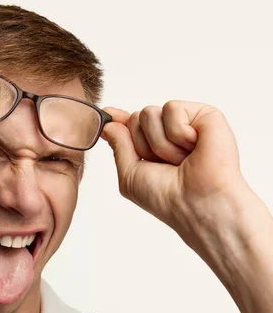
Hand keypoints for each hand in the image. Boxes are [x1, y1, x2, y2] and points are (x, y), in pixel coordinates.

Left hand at [100, 100, 249, 250]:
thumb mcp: (130, 174)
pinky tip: (194, 147)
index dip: (118, 120)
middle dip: (142, 143)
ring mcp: (187, 122)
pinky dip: (178, 133)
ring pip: (150, 112)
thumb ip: (119, 146)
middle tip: (165, 164)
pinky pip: (172, 108)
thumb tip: (108, 124)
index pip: (131, 125)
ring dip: (160, 143)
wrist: (198, 204)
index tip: (108, 115)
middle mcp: (169, 132)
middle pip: (136, 117)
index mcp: (153, 146)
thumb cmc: (166, 196)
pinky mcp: (205, 114)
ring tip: (181, 159)